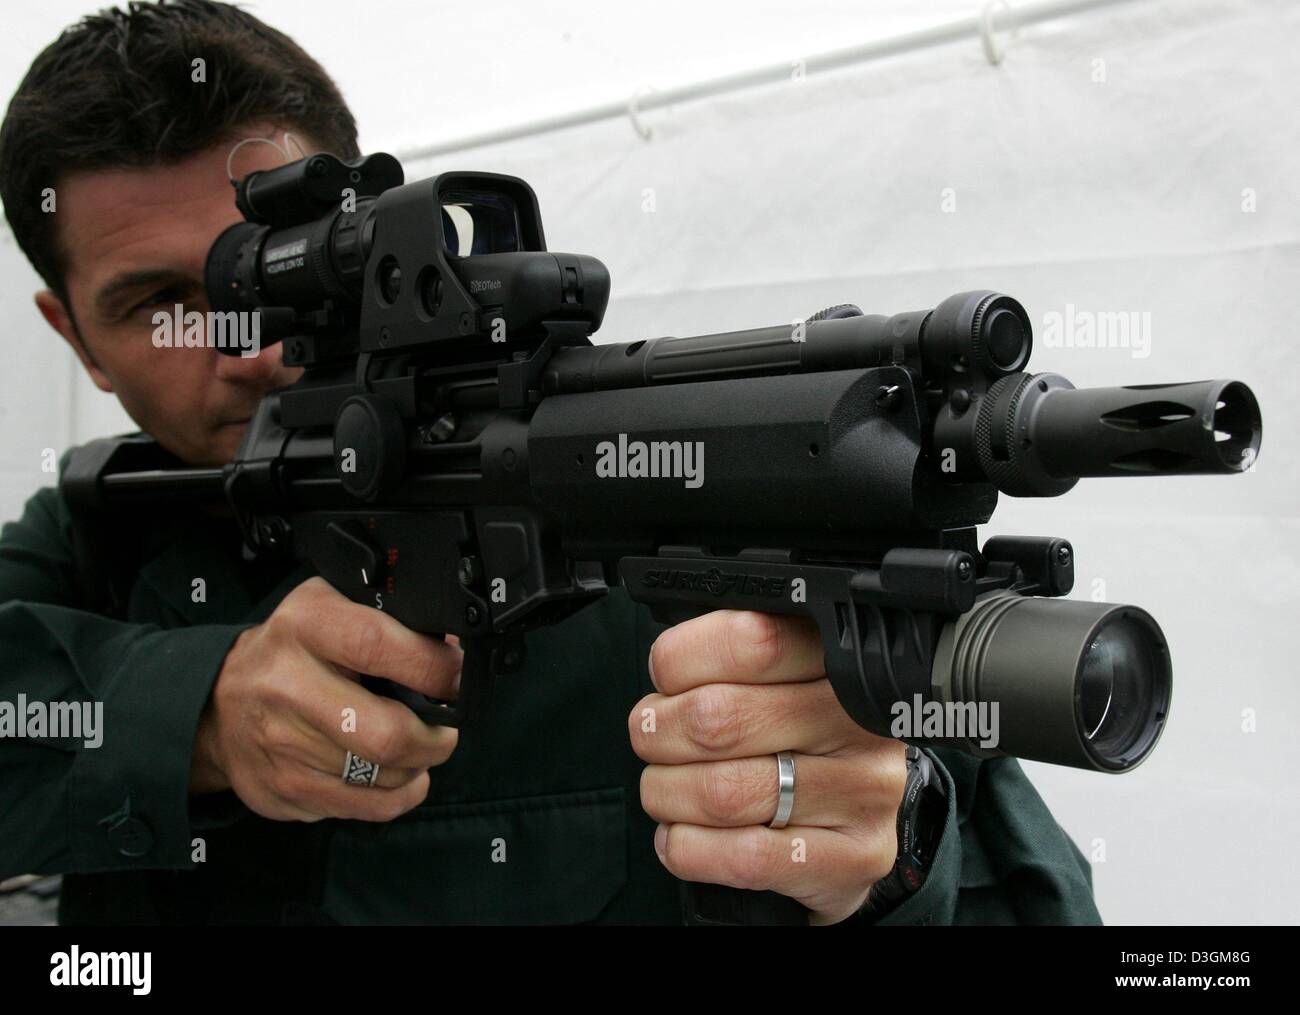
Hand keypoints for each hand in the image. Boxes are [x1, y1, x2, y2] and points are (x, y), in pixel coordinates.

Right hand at [190, 577, 461, 821]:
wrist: (215, 704)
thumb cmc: (294, 650)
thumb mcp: (331, 607)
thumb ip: (388, 620)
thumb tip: (454, 647)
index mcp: (306, 627)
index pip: (376, 645)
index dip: (432, 668)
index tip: (456, 678)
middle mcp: (286, 685)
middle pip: (386, 733)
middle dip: (437, 738)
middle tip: (447, 728)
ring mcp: (281, 745)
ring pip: (382, 776)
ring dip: (417, 765)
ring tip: (417, 747)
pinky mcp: (283, 790)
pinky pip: (366, 807)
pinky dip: (399, 794)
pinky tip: (400, 776)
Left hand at [630, 610, 908, 924]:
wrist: (854, 814)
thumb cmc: (793, 734)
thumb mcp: (772, 677)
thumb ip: (726, 657)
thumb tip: (664, 665)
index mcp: (835, 658)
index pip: (751, 641)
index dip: (681, 662)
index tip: (665, 679)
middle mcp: (860, 720)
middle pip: (719, 718)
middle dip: (657, 733)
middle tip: (650, 738)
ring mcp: (865, 790)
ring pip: (723, 793)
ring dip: (667, 794)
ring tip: (664, 789)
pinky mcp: (858, 856)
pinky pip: (748, 858)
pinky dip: (690, 848)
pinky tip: (680, 836)